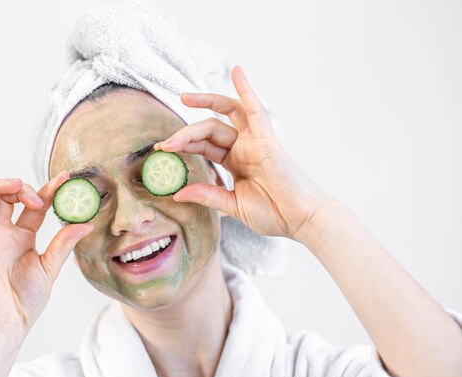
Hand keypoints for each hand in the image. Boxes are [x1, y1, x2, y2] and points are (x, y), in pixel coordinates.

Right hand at [0, 169, 92, 336]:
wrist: (8, 320)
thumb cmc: (27, 299)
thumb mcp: (50, 266)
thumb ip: (64, 243)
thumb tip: (86, 224)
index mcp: (22, 236)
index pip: (35, 206)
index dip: (48, 190)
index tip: (64, 178)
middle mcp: (1, 232)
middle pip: (7, 197)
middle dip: (23, 190)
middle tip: (37, 199)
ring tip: (16, 186)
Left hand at [154, 66, 333, 242]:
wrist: (300, 219)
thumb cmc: (273, 214)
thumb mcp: (232, 206)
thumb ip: (208, 195)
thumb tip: (178, 193)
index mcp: (236, 162)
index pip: (204, 146)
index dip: (183, 145)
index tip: (162, 150)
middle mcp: (244, 148)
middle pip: (209, 130)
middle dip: (185, 134)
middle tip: (165, 144)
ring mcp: (255, 141)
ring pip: (226, 115)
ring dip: (206, 101)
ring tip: (184, 97)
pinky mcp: (267, 139)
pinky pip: (255, 109)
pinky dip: (246, 89)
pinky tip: (237, 71)